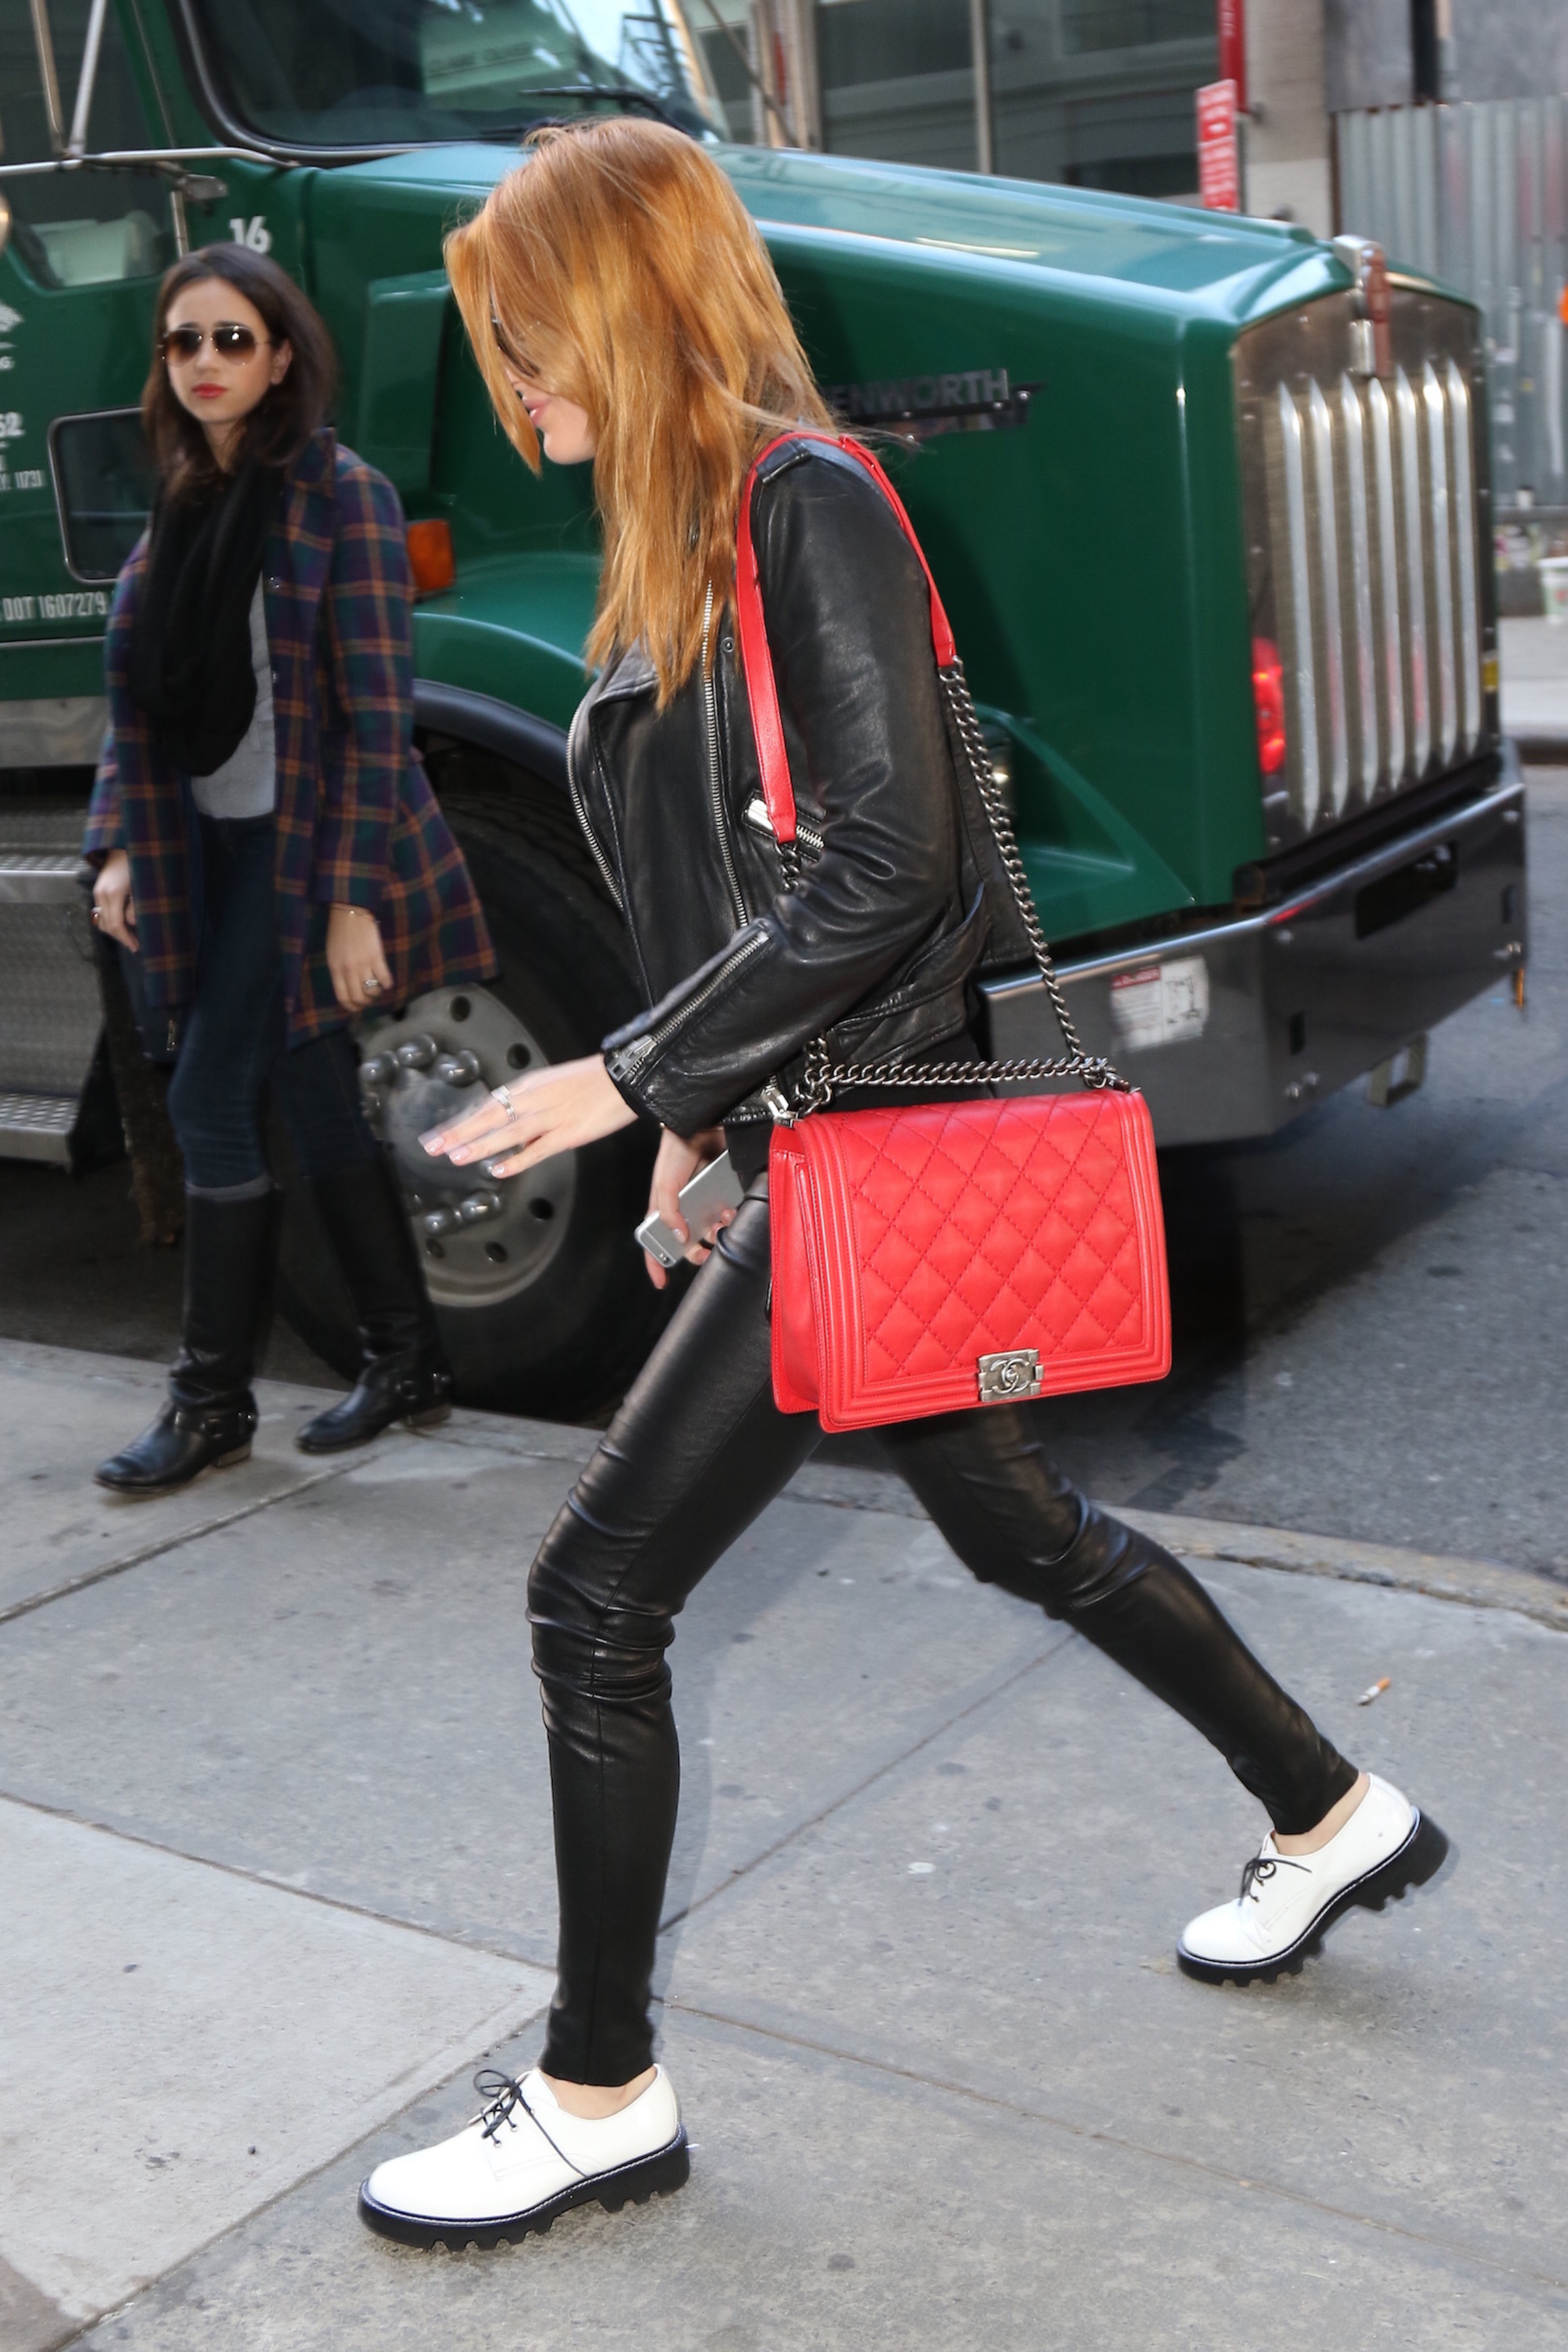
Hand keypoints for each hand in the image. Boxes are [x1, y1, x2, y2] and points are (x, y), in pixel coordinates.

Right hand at [93, 848, 137, 950]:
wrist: (124, 847)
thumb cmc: (138, 865)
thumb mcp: (142, 887)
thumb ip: (137, 907)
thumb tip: (132, 924)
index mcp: (113, 893)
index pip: (116, 925)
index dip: (126, 939)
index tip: (136, 947)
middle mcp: (101, 894)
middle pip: (107, 926)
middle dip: (121, 937)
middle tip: (135, 944)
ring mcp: (97, 892)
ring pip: (102, 921)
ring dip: (115, 931)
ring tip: (130, 936)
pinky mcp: (98, 890)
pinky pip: (102, 912)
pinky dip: (111, 921)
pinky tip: (124, 923)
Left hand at [326, 903, 393, 1012]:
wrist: (350, 912)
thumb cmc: (339, 932)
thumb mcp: (332, 954)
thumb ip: (338, 970)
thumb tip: (349, 986)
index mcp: (335, 969)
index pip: (343, 997)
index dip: (351, 1007)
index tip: (357, 1008)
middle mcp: (348, 970)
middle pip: (358, 998)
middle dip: (365, 1002)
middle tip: (369, 999)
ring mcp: (363, 965)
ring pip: (372, 991)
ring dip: (376, 994)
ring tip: (378, 988)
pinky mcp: (376, 958)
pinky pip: (384, 979)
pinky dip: (387, 984)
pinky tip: (387, 982)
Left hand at [420, 1054, 635, 1178]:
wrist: (626, 1078)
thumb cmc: (592, 1082)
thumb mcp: (553, 1084)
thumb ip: (530, 1106)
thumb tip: (510, 1128)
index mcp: (529, 1086)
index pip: (487, 1105)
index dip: (461, 1121)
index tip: (438, 1134)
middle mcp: (535, 1099)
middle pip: (490, 1116)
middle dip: (459, 1132)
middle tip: (434, 1146)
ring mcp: (551, 1117)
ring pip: (508, 1132)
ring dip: (481, 1145)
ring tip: (457, 1157)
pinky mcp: (568, 1133)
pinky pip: (538, 1149)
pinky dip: (517, 1159)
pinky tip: (499, 1169)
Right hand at [642, 1126, 730, 1288]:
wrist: (704, 1126)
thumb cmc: (675, 1152)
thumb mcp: (664, 1184)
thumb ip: (668, 1212)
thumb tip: (680, 1237)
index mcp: (664, 1210)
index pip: (655, 1242)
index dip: (655, 1263)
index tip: (661, 1282)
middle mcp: (685, 1210)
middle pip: (689, 1244)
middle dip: (699, 1252)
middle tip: (708, 1251)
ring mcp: (704, 1203)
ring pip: (712, 1232)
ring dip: (718, 1234)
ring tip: (722, 1224)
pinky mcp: (722, 1195)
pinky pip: (729, 1215)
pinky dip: (731, 1218)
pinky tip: (731, 1211)